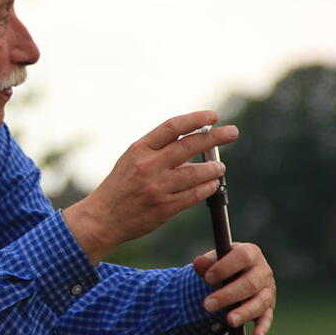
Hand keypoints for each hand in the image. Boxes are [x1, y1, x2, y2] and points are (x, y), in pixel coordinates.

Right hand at [64, 110, 238, 262]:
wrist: (103, 218)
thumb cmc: (119, 187)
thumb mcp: (131, 161)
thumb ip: (157, 151)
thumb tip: (192, 142)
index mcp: (139, 150)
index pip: (172, 127)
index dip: (195, 119)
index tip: (213, 116)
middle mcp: (149, 166)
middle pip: (190, 146)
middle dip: (216, 137)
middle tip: (232, 132)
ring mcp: (157, 187)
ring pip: (197, 172)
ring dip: (214, 168)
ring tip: (219, 167)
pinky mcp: (165, 208)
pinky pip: (195, 194)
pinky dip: (208, 187)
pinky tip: (213, 184)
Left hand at [193, 243, 275, 334]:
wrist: (237, 274)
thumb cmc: (224, 265)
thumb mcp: (215, 260)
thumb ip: (206, 262)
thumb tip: (199, 264)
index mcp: (250, 253)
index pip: (242, 257)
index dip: (225, 267)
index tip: (207, 278)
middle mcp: (263, 271)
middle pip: (250, 283)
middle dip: (228, 295)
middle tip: (207, 305)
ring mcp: (268, 290)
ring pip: (259, 302)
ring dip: (244, 313)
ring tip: (229, 321)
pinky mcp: (269, 307)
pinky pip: (267, 318)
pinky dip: (263, 327)